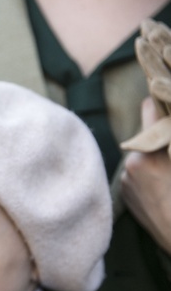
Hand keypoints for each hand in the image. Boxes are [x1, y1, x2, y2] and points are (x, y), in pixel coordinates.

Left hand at [121, 98, 170, 253]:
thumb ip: (170, 139)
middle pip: (145, 138)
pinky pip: (135, 176)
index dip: (156, 104)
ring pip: (140, 158)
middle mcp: (133, 163)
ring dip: (152, 160)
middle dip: (158, 139)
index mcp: (150, 154)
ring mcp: (126, 180)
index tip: (160, 95)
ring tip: (168, 178)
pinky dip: (146, 176)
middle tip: (169, 153)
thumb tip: (166, 125)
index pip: (148, 112)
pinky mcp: (124, 194)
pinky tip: (161, 189)